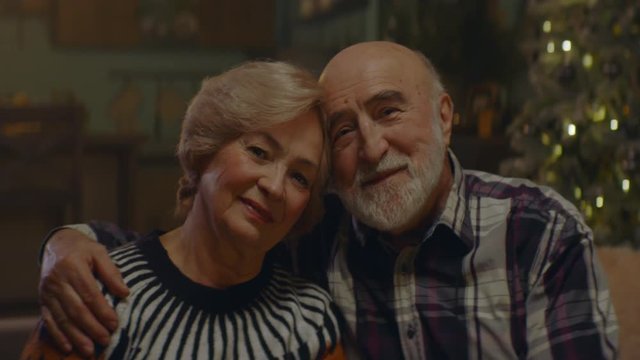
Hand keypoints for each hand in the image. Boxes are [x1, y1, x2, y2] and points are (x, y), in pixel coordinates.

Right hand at [39, 228, 129, 356]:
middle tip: (106, 340)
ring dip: (76, 336)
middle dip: (91, 327)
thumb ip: (112, 272)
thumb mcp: (100, 252)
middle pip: (75, 309)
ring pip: (62, 318)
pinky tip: (68, 347)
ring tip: (90, 350)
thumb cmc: (83, 249)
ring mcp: (47, 292)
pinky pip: (48, 320)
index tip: (115, 324)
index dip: (102, 311)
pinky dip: (58, 335)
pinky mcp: (42, 300)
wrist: (58, 244)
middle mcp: (57, 281)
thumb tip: (124, 293)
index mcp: (72, 266)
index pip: (89, 294)